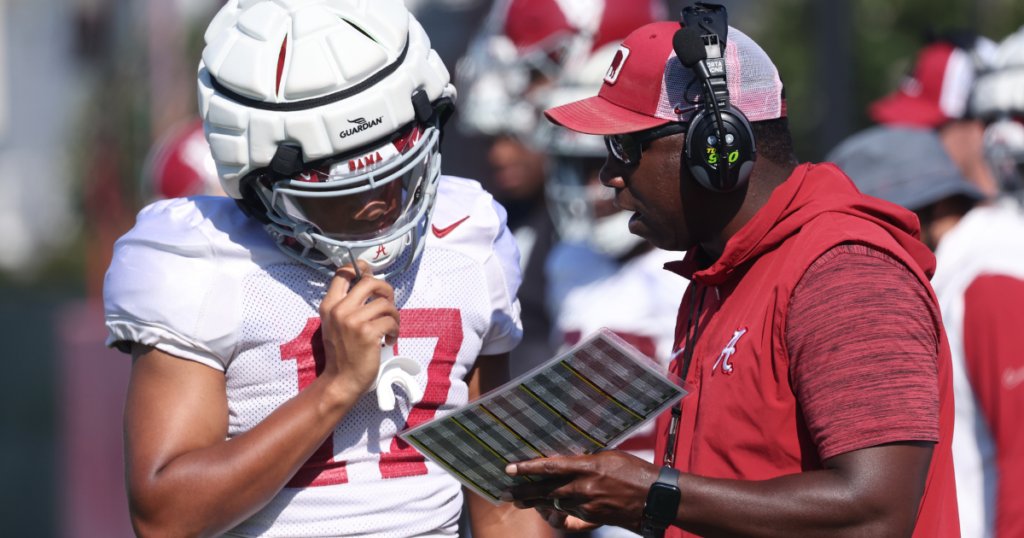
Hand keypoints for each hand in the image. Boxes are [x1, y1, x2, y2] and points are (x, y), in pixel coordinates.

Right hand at [318, 260, 400, 399]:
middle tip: (388, 303)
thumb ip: (346, 305)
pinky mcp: (368, 332)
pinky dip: (395, 330)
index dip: (360, 268)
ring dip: (394, 315)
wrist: (341, 380)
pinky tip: (388, 339)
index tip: (369, 272)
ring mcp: (353, 320)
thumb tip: (369, 284)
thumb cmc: (342, 353)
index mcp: (329, 305)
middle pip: (369, 282)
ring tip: (390, 328)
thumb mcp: (334, 324)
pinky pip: (391, 320)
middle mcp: (340, 309)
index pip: (343, 273)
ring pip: (385, 303)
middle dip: (386, 289)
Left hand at [501, 450, 660, 532]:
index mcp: (588, 466)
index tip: (510, 468)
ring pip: (554, 504)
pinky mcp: (594, 517)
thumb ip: (586, 460)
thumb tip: (568, 461)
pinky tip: (549, 513)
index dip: (528, 467)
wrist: (655, 496)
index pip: (550, 466)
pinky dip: (557, 513)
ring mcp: (588, 505)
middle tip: (506, 493)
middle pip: (546, 490)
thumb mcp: (608, 456)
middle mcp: (584, 487)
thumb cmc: (634, 471)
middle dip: (524, 492)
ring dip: (536, 503)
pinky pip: (569, 516)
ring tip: (521, 501)